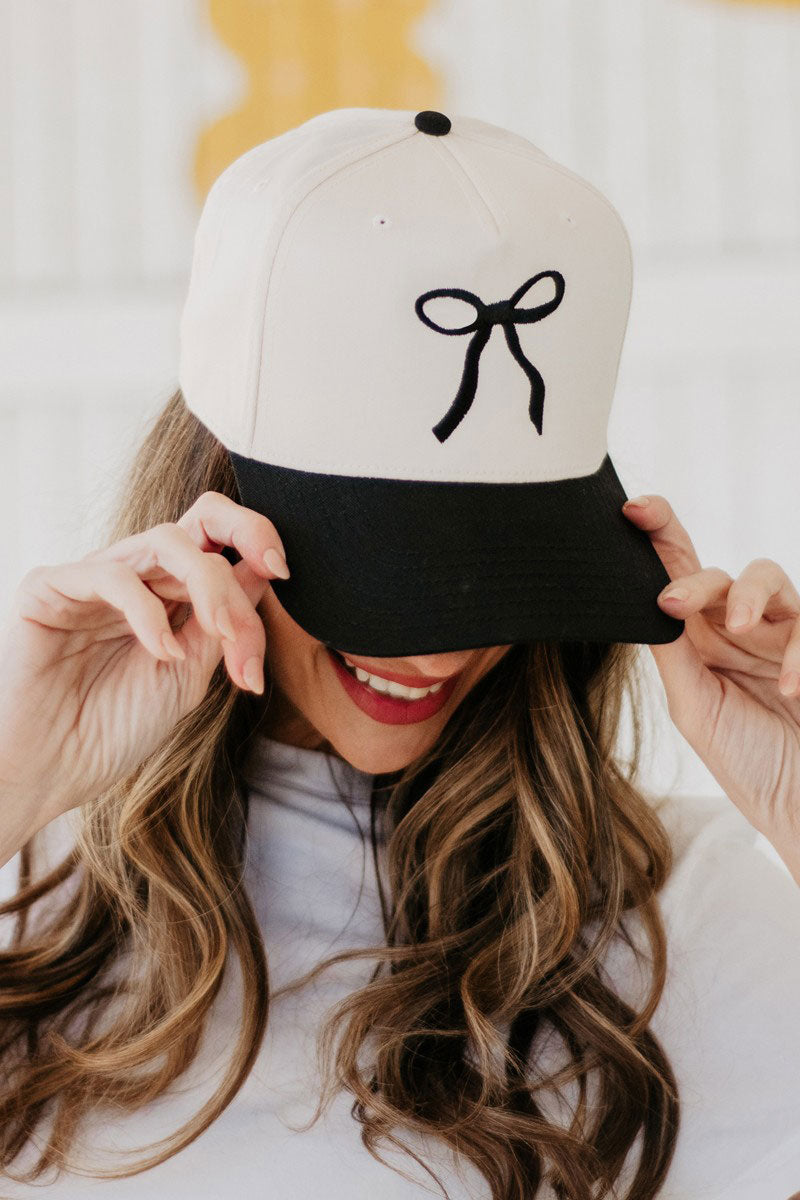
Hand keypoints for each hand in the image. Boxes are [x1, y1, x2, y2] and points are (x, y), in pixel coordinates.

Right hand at [0, 491, 286, 844]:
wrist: (51, 772)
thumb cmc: (116, 728)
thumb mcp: (189, 675)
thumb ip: (222, 625)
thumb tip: (265, 569)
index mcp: (171, 592)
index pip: (221, 540)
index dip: (258, 540)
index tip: (286, 573)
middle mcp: (137, 575)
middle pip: (201, 522)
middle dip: (246, 538)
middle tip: (275, 575)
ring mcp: (94, 577)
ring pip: (165, 540)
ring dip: (209, 585)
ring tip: (220, 636)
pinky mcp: (51, 588)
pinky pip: (111, 574)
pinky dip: (146, 612)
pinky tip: (160, 652)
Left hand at [622, 494, 799, 881]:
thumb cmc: (747, 761)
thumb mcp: (695, 706)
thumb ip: (672, 652)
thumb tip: (643, 601)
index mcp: (697, 639)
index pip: (674, 575)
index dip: (656, 535)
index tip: (632, 510)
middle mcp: (737, 628)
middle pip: (715, 571)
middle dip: (692, 576)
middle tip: (671, 602)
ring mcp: (781, 634)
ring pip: (766, 576)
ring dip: (746, 596)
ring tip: (736, 629)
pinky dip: (798, 652)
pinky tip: (790, 687)